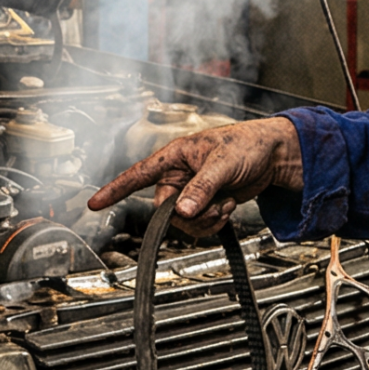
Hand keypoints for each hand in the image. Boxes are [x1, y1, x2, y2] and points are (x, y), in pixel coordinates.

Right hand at [87, 117, 303, 236]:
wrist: (274, 156)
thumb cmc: (249, 145)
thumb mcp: (223, 164)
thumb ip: (201, 187)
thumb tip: (181, 209)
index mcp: (175, 156)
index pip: (138, 174)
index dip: (115, 189)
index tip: (94, 203)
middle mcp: (179, 175)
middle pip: (164, 208)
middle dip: (189, 213)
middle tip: (214, 204)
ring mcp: (191, 191)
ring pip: (181, 220)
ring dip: (204, 219)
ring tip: (225, 203)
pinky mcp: (205, 203)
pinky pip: (197, 224)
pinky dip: (213, 222)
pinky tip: (227, 208)